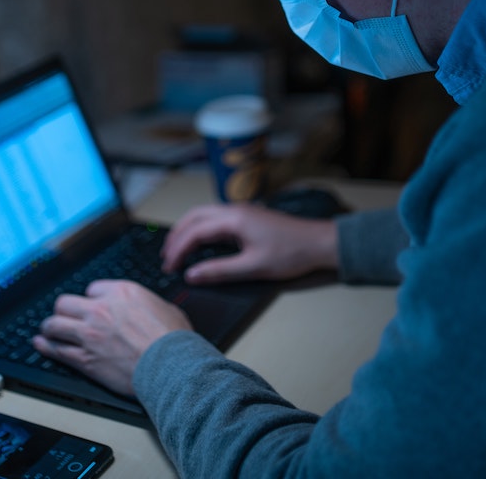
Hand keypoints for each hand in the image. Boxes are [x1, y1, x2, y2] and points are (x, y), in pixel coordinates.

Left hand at [33, 279, 191, 396]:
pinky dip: (45, 346)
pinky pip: (56, 350)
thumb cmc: (173, 340)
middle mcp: (100, 310)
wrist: (171, 366)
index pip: (92, 289)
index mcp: (121, 293)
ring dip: (50, 327)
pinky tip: (41, 344)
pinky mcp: (84, 359)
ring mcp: (89, 335)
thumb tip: (147, 308)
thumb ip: (147, 304)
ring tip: (49, 329)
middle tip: (65, 316)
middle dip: (65, 310)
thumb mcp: (165, 308)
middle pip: (65, 303)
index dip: (92, 299)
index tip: (92, 306)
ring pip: (54, 324)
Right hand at [161, 203, 338, 284]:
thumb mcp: (253, 267)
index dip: (178, 250)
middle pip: (194, 217)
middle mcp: (234, 210)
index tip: (169, 267)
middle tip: (166, 256)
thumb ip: (219, 271)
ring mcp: (241, 211)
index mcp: (233, 219)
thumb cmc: (292, 253)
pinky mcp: (247, 217)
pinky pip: (215, 218)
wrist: (319, 243)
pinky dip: (200, 229)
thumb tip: (192, 275)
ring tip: (177, 248)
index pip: (194, 232)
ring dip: (187, 230)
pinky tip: (200, 242)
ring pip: (204, 215)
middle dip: (177, 236)